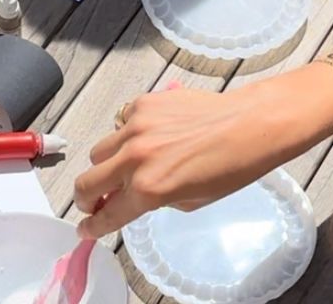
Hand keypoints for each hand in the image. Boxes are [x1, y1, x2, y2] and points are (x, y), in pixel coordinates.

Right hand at [74, 83, 287, 238]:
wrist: (248, 125)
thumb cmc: (230, 169)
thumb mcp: (191, 201)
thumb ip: (155, 200)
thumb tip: (133, 195)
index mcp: (150, 189)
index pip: (107, 214)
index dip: (92, 227)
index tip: (84, 229)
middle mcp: (136, 158)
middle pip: (86, 183)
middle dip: (86, 199)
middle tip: (93, 202)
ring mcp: (135, 126)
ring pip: (99, 151)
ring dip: (106, 164)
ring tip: (127, 165)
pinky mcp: (142, 103)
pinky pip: (120, 123)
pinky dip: (127, 134)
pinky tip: (151, 136)